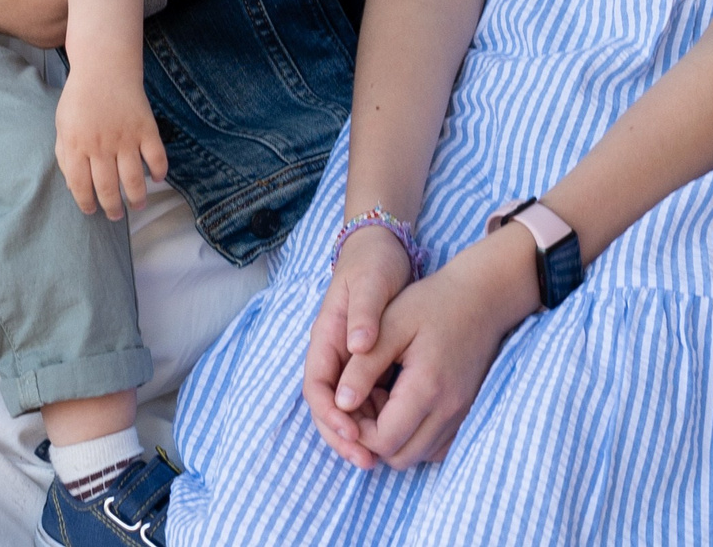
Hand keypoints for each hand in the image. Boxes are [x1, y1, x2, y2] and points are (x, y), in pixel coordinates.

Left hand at [53, 67, 168, 218]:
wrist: (104, 67)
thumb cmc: (80, 98)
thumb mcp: (62, 125)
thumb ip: (65, 155)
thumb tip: (73, 184)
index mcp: (77, 144)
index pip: (80, 185)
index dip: (86, 203)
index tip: (91, 211)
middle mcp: (101, 145)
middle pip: (108, 188)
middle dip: (112, 208)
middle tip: (115, 216)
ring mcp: (126, 138)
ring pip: (134, 180)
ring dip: (136, 198)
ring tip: (137, 206)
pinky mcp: (146, 128)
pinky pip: (156, 157)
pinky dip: (159, 171)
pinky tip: (157, 178)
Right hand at [302, 223, 415, 461]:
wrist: (383, 250)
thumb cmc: (373, 265)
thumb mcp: (370, 284)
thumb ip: (364, 315)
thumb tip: (359, 346)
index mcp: (325, 338)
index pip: (316, 388)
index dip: (330, 415)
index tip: (353, 433)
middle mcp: (333, 355)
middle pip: (328, 408)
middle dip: (343, 438)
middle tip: (367, 461)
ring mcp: (349, 361)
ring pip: (347, 410)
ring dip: (360, 435)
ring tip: (381, 458)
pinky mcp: (369, 364)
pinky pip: (366, 402)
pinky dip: (376, 421)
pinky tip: (396, 432)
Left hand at [320, 225, 538, 470]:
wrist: (481, 298)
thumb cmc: (431, 304)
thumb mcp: (389, 326)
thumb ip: (362, 367)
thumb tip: (340, 404)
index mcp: (427, 388)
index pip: (383, 441)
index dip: (356, 430)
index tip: (347, 399)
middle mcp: (449, 412)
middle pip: (400, 458)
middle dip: (371, 437)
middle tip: (363, 397)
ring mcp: (462, 416)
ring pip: (418, 455)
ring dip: (392, 437)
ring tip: (381, 396)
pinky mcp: (466, 414)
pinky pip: (435, 446)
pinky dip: (413, 435)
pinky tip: (402, 401)